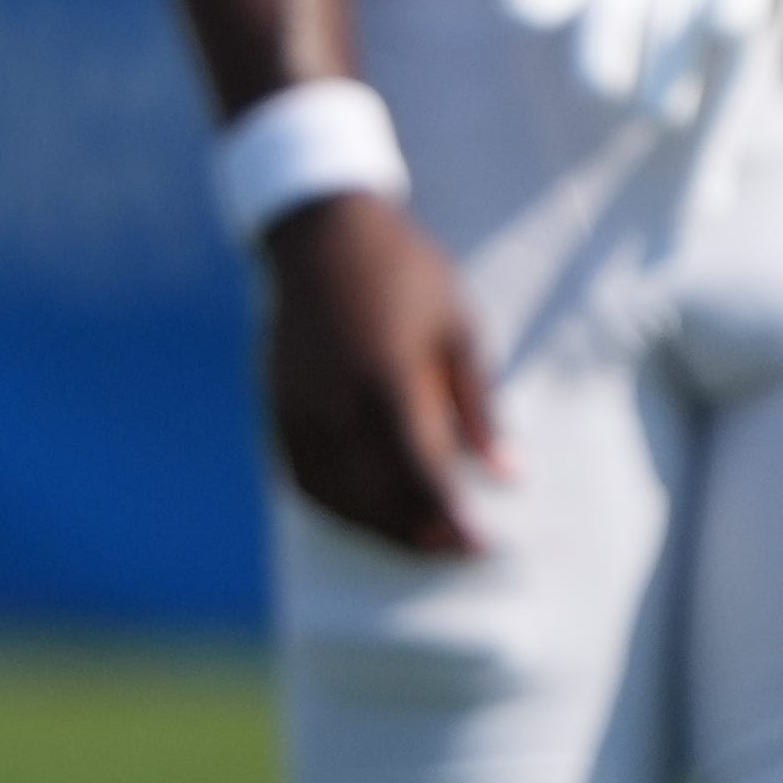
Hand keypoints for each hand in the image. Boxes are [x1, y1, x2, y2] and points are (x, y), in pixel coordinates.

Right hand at [262, 187, 502, 555]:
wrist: (322, 233)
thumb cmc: (405, 274)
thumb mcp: (460, 328)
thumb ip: (479, 407)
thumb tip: (507, 475)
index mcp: (387, 379)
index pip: (423, 475)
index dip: (454, 522)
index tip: (484, 548)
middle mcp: (336, 402)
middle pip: (377, 499)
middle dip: (420, 535)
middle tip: (456, 549)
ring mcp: (298, 407)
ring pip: (336, 498)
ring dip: (377, 529)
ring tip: (417, 539)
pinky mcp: (275, 407)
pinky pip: (303, 478)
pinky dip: (335, 507)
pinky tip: (365, 512)